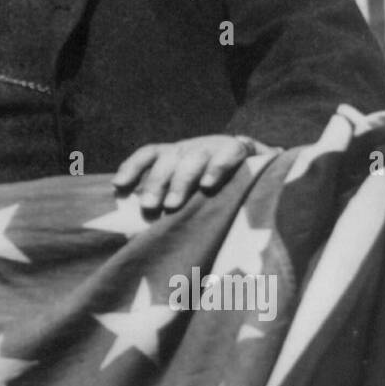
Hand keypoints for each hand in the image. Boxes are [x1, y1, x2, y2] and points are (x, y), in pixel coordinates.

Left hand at [112, 134, 260, 213]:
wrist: (266, 171)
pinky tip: (208, 186)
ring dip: (181, 180)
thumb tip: (130, 239)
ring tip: (173, 205)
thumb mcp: (190, 199)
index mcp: (176, 157)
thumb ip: (165, 214)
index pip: (149, 154)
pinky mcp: (240, 148)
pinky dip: (217, 167)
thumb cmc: (219, 193)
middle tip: (148, 207)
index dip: (132, 167)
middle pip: (168, 159)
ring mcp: (215, 146)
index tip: (118, 186)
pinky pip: (228, 153)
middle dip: (156, 183)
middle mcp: (191, 149)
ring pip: (193, 157)